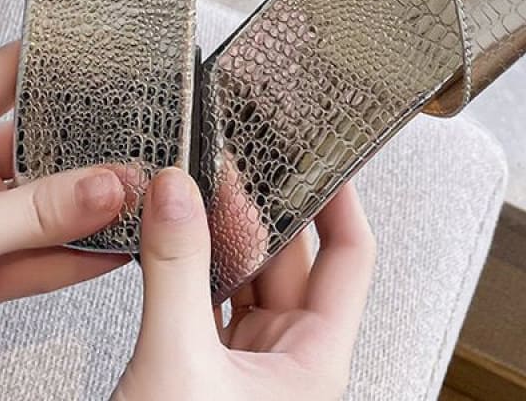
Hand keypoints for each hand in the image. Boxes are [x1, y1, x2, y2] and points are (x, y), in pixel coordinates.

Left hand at [0, 44, 129, 399]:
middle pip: (38, 146)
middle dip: (88, 150)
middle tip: (137, 148)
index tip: (108, 57)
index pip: (5, 76)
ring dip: (88, 209)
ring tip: (135, 202)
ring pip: (46, 206)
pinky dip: (76, 256)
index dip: (55, 62)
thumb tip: (106, 184)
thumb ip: (33, 212)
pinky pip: (41, 255)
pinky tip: (109, 249)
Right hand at [114, 169, 375, 400]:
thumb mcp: (177, 364)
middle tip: (236, 155)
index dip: (341, 201)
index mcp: (315, 362)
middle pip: (291, 259)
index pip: (350, 258)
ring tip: (201, 183)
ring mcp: (250, 366)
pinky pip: (212, 301)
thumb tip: (175, 192)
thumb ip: (176, 270)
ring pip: (248, 278)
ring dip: (224, 234)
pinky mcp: (209, 372)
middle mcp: (291, 360)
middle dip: (263, 206)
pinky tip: (176, 236)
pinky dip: (195, 266)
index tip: (324, 153)